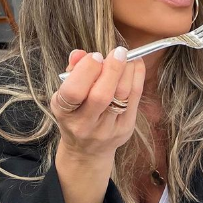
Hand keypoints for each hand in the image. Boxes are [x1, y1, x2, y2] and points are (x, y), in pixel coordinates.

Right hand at [51, 47, 144, 162]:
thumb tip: (80, 53)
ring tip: (127, 57)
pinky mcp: (125, 128)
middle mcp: (85, 124)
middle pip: (101, 95)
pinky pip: (135, 99)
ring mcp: (107, 128)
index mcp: (65, 112)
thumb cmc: (75, 114)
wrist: (87, 150)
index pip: (74, 92)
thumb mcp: (65, 95)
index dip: (86, 70)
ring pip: (122, 96)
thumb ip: (72, 72)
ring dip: (127, 71)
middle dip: (112, 69)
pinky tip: (136, 64)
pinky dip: (137, 77)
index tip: (95, 56)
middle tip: (118, 52)